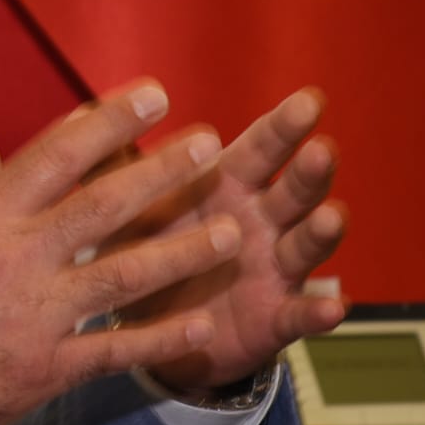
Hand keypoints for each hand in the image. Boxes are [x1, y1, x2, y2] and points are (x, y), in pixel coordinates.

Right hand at [0, 82, 241, 424]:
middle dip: (163, 172)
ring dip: (182, 251)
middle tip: (211, 146)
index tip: (154, 94)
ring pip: (123, 275)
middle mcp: (14, 260)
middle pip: (103, 205)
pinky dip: (161, 338)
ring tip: (229, 233)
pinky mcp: (43, 372)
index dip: (111, 120)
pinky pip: (114, 352)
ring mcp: (33, 318)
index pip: (58, 153)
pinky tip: (202, 324)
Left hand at [116, 89, 347, 397]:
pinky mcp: (275, 317)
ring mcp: (274, 269)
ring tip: (330, 216)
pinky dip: (318, 312)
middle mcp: (262, 221)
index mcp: (230, 185)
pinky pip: (299, 315)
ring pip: (305, 246)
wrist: (150, 325)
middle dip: (310, 170)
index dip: (285, 125)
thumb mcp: (133, 205)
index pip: (262, 148)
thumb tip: (90, 110)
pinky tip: (334, 307)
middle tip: (321, 148)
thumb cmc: (147, 246)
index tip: (310, 98)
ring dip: (321, 231)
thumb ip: (119, 163)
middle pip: (294, 189)